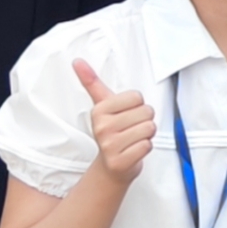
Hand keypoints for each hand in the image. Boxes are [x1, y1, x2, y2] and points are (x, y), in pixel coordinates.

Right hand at [73, 61, 155, 183]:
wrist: (111, 166)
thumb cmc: (111, 132)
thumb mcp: (103, 105)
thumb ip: (92, 82)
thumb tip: (77, 61)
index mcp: (99, 110)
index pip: (137, 97)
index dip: (137, 106)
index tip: (126, 114)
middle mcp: (102, 128)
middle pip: (147, 112)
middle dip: (144, 120)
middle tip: (131, 129)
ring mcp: (110, 146)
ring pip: (149, 128)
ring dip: (146, 135)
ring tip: (133, 139)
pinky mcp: (120, 161)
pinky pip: (147, 146)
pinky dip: (145, 148)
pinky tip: (133, 150)